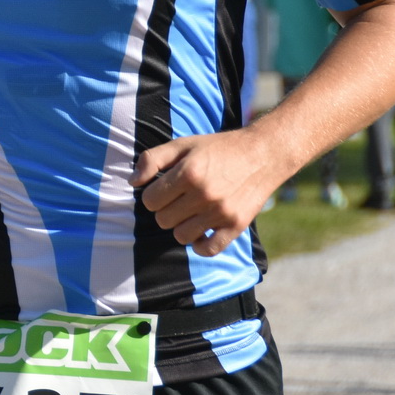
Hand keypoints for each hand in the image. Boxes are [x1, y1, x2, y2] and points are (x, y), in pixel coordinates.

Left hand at [129, 130, 283, 256]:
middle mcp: (204, 194)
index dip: (152, 196)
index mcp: (188, 172)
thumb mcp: (182, 145)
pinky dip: (200, 245)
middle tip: (177, 200)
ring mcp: (221, 212)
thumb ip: (152, 159)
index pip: (150, 201)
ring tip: (190, 212)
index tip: (163, 190)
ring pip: (181, 236)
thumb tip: (132, 182)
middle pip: (163, 220)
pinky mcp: (236, 226)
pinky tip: (201, 231)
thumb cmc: (217, 148)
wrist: (262, 154)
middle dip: (165, 210)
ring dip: (181, 226)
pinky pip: (208, 250)